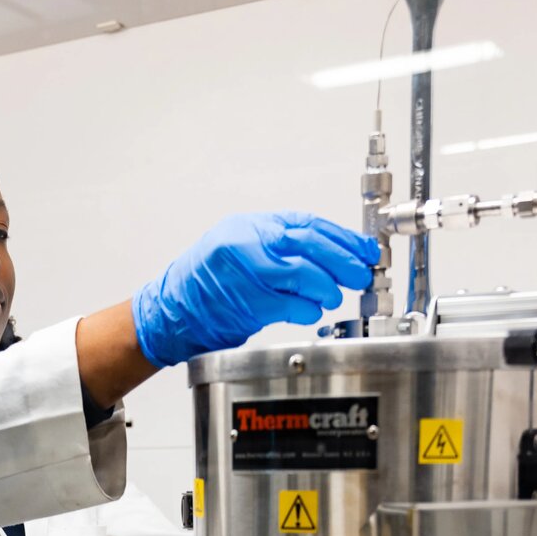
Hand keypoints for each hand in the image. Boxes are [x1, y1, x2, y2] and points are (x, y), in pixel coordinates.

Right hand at [131, 212, 378, 367]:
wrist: (172, 311)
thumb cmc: (207, 282)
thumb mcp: (241, 247)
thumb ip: (280, 246)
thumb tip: (331, 252)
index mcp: (249, 226)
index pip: (306, 224)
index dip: (342, 238)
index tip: (364, 249)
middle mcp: (247, 243)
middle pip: (308, 245)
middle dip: (342, 260)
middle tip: (360, 273)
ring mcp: (246, 273)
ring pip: (303, 274)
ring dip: (326, 288)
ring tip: (332, 295)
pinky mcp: (248, 304)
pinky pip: (291, 305)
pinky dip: (308, 309)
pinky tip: (311, 311)